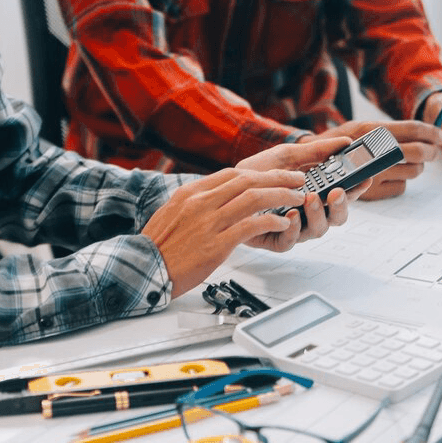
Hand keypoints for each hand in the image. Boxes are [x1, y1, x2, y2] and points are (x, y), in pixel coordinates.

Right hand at [143, 138, 361, 297]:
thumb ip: (196, 202)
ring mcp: (208, 222)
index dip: (261, 172)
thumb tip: (217, 196)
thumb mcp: (173, 213)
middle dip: (278, 178)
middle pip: (248, 179)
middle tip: (297, 181)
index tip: (278, 174)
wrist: (143, 270)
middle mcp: (200, 202)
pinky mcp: (216, 244)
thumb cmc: (159, 247)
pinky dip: (271, 222)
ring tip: (297, 199)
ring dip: (281, 197)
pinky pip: (251, 226)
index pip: (233, 173)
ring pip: (253, 198)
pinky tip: (282, 224)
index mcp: (191, 192)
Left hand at [238, 137, 369, 249]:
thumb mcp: (287, 156)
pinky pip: (292, 241)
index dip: (357, 188)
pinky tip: (291, 215)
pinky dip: (294, 228)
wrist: (224, 188)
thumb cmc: (255, 174)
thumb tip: (343, 141)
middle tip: (336, 192)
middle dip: (341, 205)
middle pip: (337, 217)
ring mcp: (295, 228)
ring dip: (317, 213)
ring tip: (310, 198)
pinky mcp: (276, 240)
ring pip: (318, 230)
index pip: (343, 194)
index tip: (365, 177)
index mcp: (315, 193)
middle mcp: (309, 213)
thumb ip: (315, 151)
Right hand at [300, 120, 441, 200]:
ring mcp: (372, 174)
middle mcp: (373, 152)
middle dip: (432, 152)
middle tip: (433, 152)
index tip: (441, 137)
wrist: (311, 164)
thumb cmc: (342, 144)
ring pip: (413, 171)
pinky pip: (401, 188)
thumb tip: (426, 133)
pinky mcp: (372, 193)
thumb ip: (391, 131)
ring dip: (416, 167)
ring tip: (406, 163)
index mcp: (372, 131)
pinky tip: (391, 176)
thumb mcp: (363, 128)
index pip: (414, 129)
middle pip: (419, 152)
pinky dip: (401, 182)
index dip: (433, 133)